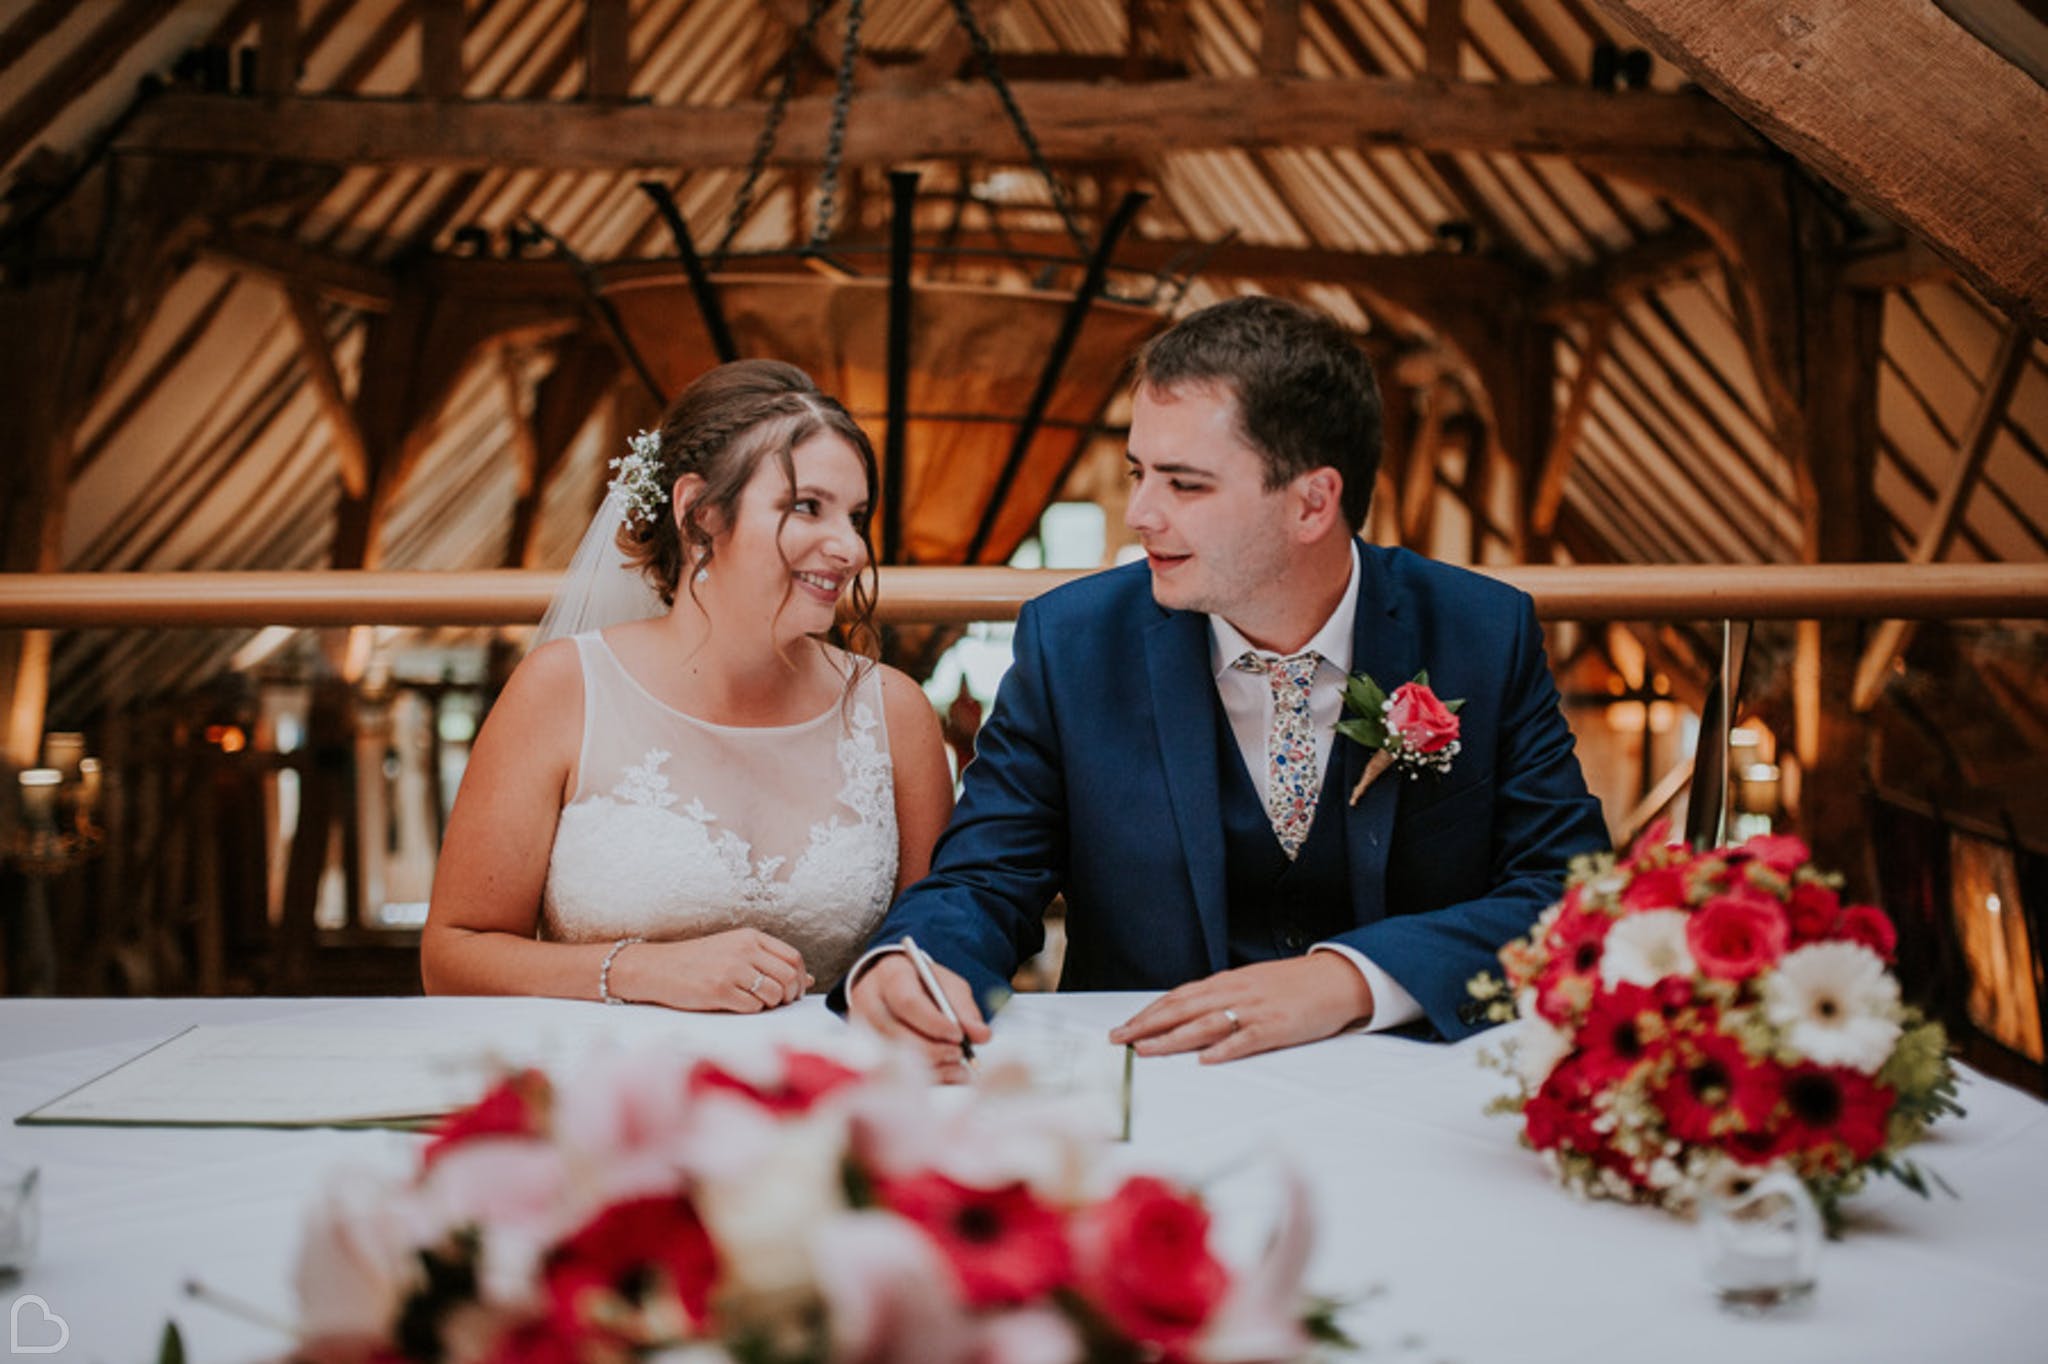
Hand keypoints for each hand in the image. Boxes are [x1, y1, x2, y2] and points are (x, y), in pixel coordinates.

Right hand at [612, 929, 811, 1012]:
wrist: (658, 967)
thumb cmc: (698, 961)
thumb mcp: (735, 950)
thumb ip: (770, 961)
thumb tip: (808, 979)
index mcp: (750, 937)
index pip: (793, 957)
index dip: (800, 978)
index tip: (796, 989)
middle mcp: (744, 950)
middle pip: (788, 977)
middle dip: (790, 995)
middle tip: (781, 1002)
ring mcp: (731, 970)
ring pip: (774, 994)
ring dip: (771, 1004)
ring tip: (757, 1002)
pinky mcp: (719, 991)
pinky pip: (753, 1007)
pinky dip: (752, 1010)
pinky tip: (738, 1004)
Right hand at [847, 952, 990, 1083]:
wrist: (890, 985)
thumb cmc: (921, 984)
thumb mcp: (945, 984)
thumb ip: (964, 1008)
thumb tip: (982, 1036)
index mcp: (890, 976)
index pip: (907, 1002)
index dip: (934, 1023)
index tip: (958, 1035)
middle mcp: (868, 1003)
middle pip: (896, 1034)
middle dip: (933, 1049)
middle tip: (959, 1053)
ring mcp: (861, 1030)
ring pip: (894, 1057)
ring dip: (932, 1067)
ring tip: (958, 1066)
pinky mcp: (866, 1052)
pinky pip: (895, 1073)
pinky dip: (926, 1078)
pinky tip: (948, 1075)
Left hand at [1109, 954, 1373, 1063]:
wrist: (1336, 979)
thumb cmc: (1291, 985)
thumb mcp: (1250, 984)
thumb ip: (1220, 998)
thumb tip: (1187, 1016)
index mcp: (1227, 982)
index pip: (1179, 997)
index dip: (1149, 1012)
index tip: (1124, 1027)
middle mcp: (1235, 992)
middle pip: (1183, 1009)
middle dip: (1147, 1025)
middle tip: (1119, 1040)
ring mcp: (1255, 1009)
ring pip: (1206, 1023)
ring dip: (1173, 1038)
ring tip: (1147, 1050)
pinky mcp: (1277, 1026)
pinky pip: (1247, 1038)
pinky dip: (1225, 1049)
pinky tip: (1206, 1060)